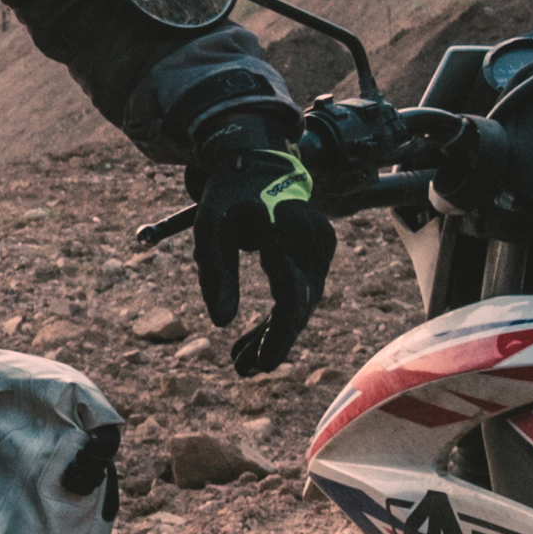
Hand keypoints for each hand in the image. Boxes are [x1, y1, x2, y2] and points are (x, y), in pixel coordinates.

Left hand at [190, 116, 336, 375]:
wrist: (259, 162)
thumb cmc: (230, 194)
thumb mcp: (210, 227)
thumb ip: (215, 271)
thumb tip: (221, 322)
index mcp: (287, 234)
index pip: (291, 297)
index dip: (278, 336)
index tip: (260, 366)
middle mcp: (314, 243)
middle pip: (299, 307)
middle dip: (272, 343)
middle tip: (242, 371)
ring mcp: (321, 249)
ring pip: (301, 304)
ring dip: (273, 334)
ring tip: (242, 363)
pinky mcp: (318, 255)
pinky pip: (301, 293)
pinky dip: (279, 316)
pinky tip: (254, 340)